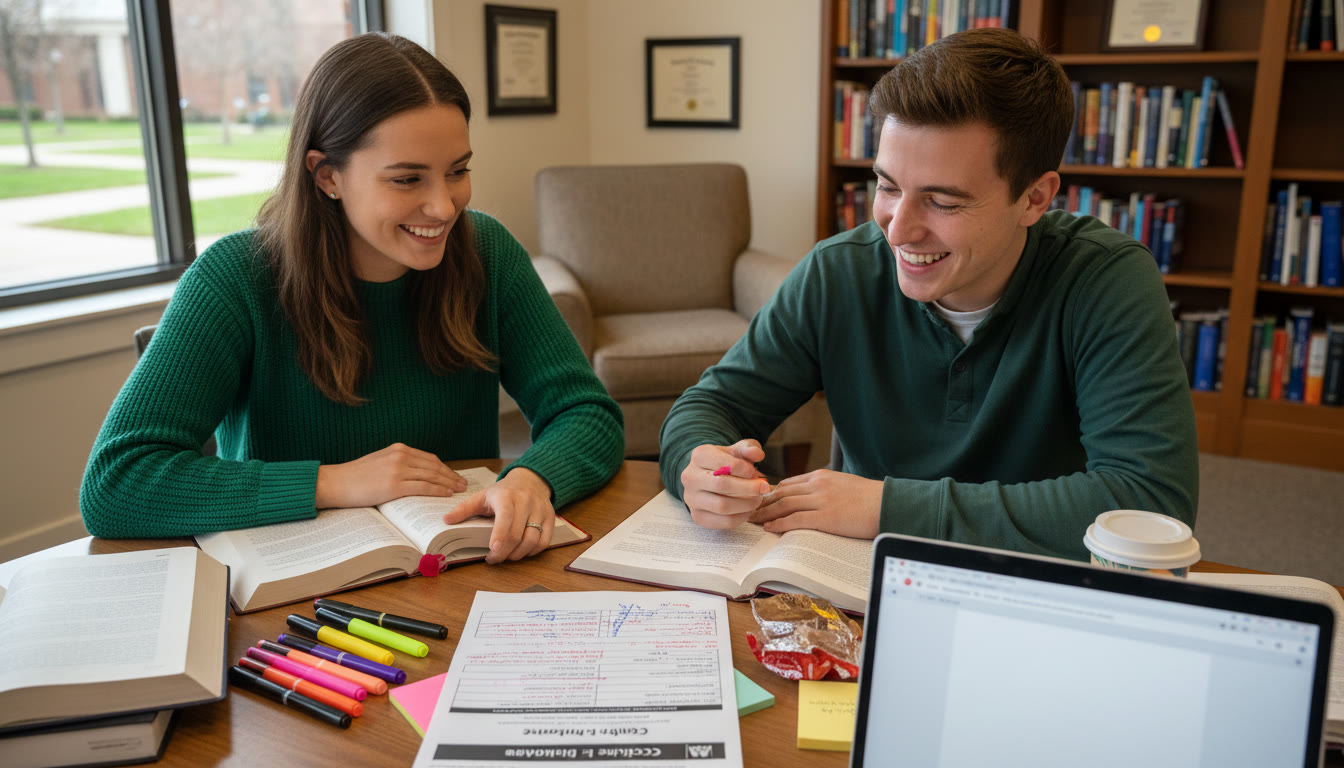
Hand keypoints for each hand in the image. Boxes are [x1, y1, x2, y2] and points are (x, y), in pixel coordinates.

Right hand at [315, 443, 467, 508]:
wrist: (335, 482)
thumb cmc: (355, 476)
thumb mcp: (379, 461)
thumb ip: (397, 463)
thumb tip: (416, 473)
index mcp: (398, 449)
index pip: (429, 458)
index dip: (444, 467)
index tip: (454, 475)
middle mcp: (400, 456)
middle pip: (434, 466)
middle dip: (451, 475)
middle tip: (462, 483)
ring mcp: (397, 470)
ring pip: (431, 476)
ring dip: (448, 484)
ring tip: (458, 490)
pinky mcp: (394, 485)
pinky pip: (422, 487)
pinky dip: (437, 490)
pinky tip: (446, 494)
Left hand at [441, 467, 554, 563]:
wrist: (530, 480)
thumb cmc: (503, 492)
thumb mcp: (482, 496)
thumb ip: (464, 509)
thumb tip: (446, 520)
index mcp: (506, 496)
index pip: (505, 518)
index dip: (499, 536)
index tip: (492, 551)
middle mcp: (526, 502)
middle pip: (518, 534)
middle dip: (504, 552)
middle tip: (493, 559)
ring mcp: (540, 510)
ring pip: (533, 539)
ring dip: (519, 554)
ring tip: (507, 556)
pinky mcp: (550, 517)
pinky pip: (545, 541)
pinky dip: (533, 551)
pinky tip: (522, 552)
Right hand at [680, 440, 771, 529]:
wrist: (708, 477)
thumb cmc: (726, 462)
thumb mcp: (737, 451)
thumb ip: (749, 448)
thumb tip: (758, 455)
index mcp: (699, 456)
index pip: (725, 464)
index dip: (745, 470)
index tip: (756, 473)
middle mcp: (690, 477)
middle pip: (722, 485)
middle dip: (748, 488)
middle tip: (765, 488)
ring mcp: (691, 498)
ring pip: (722, 506)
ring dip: (746, 504)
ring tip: (758, 499)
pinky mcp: (697, 516)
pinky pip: (722, 521)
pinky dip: (740, 518)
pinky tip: (748, 510)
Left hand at [749, 469, 881, 537]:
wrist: (888, 504)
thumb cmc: (869, 498)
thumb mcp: (843, 484)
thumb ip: (825, 488)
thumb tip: (810, 498)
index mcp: (822, 476)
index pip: (789, 483)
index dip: (770, 493)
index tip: (758, 500)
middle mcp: (818, 485)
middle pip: (782, 493)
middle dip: (762, 502)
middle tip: (747, 510)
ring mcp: (821, 500)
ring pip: (784, 505)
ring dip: (765, 513)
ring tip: (752, 520)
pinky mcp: (826, 517)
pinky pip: (796, 519)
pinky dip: (779, 523)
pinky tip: (769, 528)